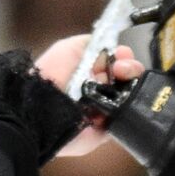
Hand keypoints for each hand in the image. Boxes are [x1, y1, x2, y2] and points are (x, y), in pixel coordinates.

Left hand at [34, 35, 145, 157]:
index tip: (123, 54)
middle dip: (130, 68)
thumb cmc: (50, 76)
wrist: (42, 107)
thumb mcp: (69, 48)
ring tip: (124, 79)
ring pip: (130, 97)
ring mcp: (103, 112)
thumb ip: (92, 44)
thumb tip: (114, 48)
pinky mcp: (105, 131)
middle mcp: (97, 92)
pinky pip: (125, 119)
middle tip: (123, 68)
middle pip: (126, 79)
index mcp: (88, 74)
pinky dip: (129, 107)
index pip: (115, 64)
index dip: (123, 57)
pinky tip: (124, 99)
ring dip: (132, 85)